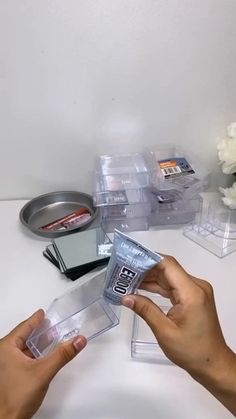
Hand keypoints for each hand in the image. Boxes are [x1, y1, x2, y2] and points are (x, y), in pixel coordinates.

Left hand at [0, 310, 86, 418]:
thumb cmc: (17, 396)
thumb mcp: (44, 371)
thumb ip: (63, 354)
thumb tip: (79, 340)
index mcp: (6, 348)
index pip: (24, 327)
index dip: (35, 320)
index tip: (42, 313)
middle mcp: (3, 355)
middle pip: (23, 337)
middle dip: (38, 332)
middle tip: (50, 325)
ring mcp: (4, 366)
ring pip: (23, 350)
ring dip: (37, 345)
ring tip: (51, 339)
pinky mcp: (8, 376)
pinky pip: (22, 360)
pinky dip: (34, 356)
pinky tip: (44, 358)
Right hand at [122, 256, 235, 414]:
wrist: (212, 364)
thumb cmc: (192, 351)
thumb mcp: (164, 331)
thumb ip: (145, 310)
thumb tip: (125, 297)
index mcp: (191, 292)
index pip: (167, 264)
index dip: (148, 259)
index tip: (129, 259)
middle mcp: (196, 286)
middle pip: (167, 269)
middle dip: (144, 269)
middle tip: (123, 271)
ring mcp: (196, 291)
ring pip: (169, 276)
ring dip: (150, 277)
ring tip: (127, 279)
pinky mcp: (193, 297)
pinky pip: (173, 286)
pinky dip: (158, 286)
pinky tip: (141, 288)